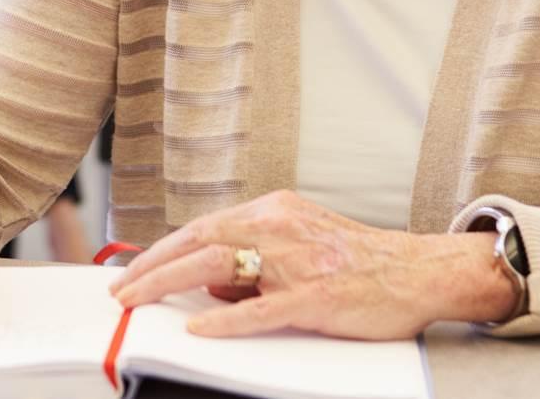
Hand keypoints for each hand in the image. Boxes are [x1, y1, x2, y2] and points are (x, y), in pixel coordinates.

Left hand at [108, 191, 513, 338]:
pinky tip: (198, 327)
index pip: (203, 226)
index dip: (162, 248)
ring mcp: (297, 262)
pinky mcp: (316, 296)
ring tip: (138, 302)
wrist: (419, 271)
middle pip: (199, 240)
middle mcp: (280, 227)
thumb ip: (257, 254)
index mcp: (275, 211)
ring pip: (218, 266)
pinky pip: (261, 308)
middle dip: (152, 265)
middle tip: (120, 289)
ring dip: (169, 284)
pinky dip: (225, 318)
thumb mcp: (302, 239)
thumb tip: (209, 282)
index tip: (133, 268)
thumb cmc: (359, 260)